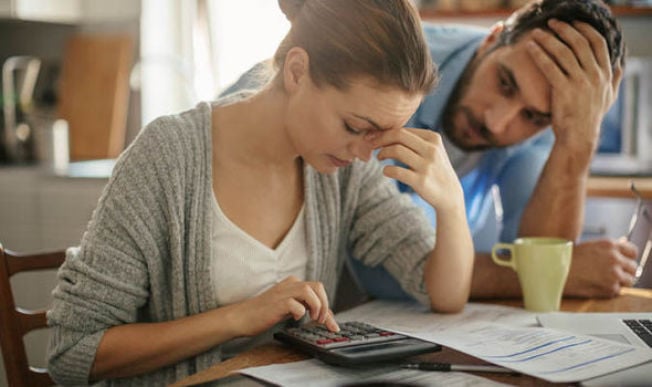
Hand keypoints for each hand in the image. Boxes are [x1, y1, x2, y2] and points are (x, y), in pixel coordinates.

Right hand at [231, 276, 338, 336]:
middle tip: (321, 320)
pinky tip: (296, 318)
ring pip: (309, 291)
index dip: (328, 308)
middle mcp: (290, 284)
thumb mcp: (289, 308)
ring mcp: (283, 292)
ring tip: (312, 318)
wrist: (242, 317)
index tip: (333, 325)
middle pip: (317, 286)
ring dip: (316, 306)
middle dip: (325, 304)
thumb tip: (325, 315)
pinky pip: (296, 304)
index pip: (318, 290)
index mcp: (293, 284)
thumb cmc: (264, 313)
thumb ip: (304, 306)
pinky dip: (300, 312)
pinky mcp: (277, 303)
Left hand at [370, 127, 462, 212]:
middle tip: (372, 145)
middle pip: (398, 135)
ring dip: (382, 153)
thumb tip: (383, 132)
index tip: (374, 138)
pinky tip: (386, 171)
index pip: (403, 129)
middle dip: (380, 138)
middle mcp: (431, 150)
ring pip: (396, 150)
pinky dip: (387, 170)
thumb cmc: (434, 169)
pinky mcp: (421, 181)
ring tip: (379, 157)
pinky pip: (396, 171)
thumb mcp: (430, 150)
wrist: (449, 194)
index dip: (384, 133)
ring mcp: (427, 165)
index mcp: (433, 138)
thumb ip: (412, 140)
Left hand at [526, 20, 622, 156]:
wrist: (578, 137)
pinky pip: (550, 66)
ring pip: (563, 52)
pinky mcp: (564, 90)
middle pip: (579, 43)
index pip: (598, 42)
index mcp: (605, 73)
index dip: (585, 29)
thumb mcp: (608, 98)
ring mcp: (579, 82)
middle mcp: (595, 75)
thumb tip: (619, 65)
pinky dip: (539, 54)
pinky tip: (531, 47)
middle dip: (564, 29)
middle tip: (551, 23)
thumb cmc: (590, 117)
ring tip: (536, 32)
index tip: (573, 22)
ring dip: (548, 39)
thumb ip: (614, 80)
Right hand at [564, 238, 637, 297]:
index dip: (628, 258)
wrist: (553, 272)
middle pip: (633, 267)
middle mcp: (614, 258)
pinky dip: (608, 291)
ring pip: (628, 281)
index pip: (633, 251)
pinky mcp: (610, 288)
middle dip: (624, 271)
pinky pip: (617, 291)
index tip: (623, 262)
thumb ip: (607, 250)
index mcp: (609, 244)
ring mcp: (614, 274)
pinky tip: (595, 286)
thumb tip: (620, 251)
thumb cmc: (566, 259)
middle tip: (611, 274)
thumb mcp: (589, 247)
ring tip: (602, 281)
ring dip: (619, 282)